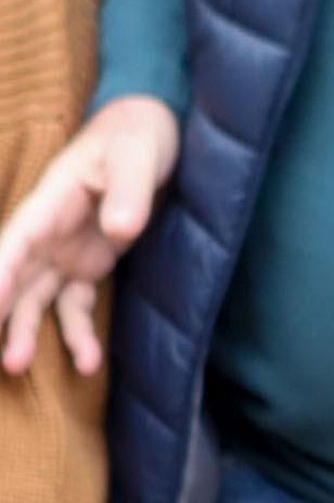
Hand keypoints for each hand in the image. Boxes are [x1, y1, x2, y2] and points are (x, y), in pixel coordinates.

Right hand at [0, 96, 180, 376]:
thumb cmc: (138, 137)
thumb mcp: (139, 156)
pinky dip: (77, 334)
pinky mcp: (87, 267)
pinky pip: (75, 305)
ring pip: (35, 296)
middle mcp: (50, 229)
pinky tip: (88, 362)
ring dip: (25, 330)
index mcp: (53, 198)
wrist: (151, 136)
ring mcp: (66, 250)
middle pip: (14, 273)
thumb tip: (121, 229)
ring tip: (17, 366)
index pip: (18, 237)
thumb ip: (130, 191)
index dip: (0, 268)